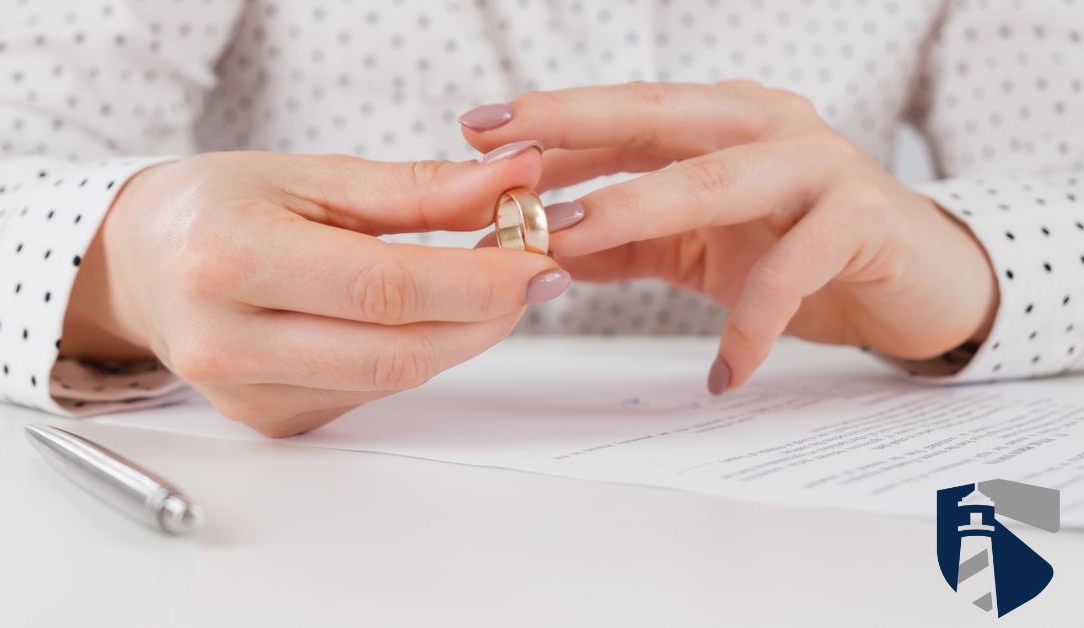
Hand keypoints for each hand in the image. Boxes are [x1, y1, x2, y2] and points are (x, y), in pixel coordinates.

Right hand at [61, 149, 566, 435]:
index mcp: (230, 259)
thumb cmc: (217, 207)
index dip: (476, 281)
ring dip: (458, 335)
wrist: (138, 263)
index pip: (383, 289)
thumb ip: (418, 190)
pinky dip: (411, 353)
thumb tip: (514, 182)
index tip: (536, 260)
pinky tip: (416, 316)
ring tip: (482, 283)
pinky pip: (368, 392)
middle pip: (397, 352)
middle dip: (484, 318)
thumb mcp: (310, 177)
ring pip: (391, 378)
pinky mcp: (268, 422)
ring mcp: (245, 394)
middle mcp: (228, 341)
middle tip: (530, 277)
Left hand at [461, 81, 998, 392]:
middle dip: (571, 128)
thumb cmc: (801, 252)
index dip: (551, 125)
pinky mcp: (864, 219)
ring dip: (633, 209)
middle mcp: (766, 125)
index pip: (624, 116)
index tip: (475, 135)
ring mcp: (819, 164)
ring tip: (563, 242)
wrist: (918, 281)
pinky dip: (750, 326)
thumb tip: (537, 250)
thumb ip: (626, 241)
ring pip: (714, 179)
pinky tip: (723, 375)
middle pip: (658, 116)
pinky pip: (791, 272)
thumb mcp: (699, 245)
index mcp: (722, 122)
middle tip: (497, 149)